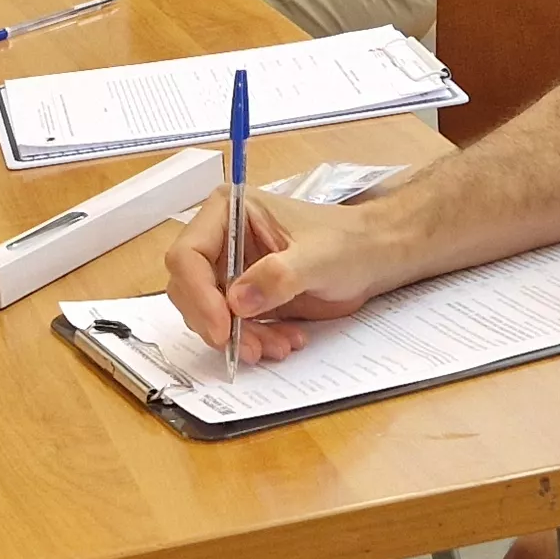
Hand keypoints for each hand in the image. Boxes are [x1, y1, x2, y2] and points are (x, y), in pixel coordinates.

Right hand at [167, 187, 417, 362]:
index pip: (187, 255)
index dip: (198, 294)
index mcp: (228, 210)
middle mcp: (219, 238)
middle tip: (251, 348)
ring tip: (281, 345)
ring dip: (239, 337)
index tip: (222, 328)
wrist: (372, 257)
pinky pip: (230, 327)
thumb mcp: (318, 258)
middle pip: (189, 288)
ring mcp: (229, 268)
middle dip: (219, 323)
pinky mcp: (242, 296)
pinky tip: (285, 340)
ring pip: (208, 314)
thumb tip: (238, 301)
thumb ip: (279, 276)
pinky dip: (252, 341)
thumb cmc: (348, 243)